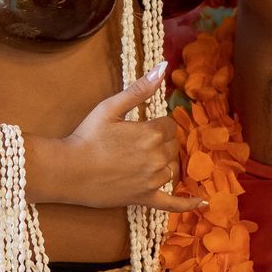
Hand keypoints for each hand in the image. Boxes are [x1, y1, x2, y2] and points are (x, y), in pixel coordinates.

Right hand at [36, 66, 203, 212]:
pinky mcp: (145, 199)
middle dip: (159, 143)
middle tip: (136, 143)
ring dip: (163, 163)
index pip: (169, 126)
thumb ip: (139, 89)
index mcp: (151, 134)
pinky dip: (188, 204)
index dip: (156, 125)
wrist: (68, 170)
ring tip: (143, 161)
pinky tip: (203, 203)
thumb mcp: (110, 107)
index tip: (140, 127)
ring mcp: (152, 181)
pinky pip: (172, 204)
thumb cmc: (87, 136)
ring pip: (171, 169)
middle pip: (172, 146)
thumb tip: (163, 68)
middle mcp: (157, 158)